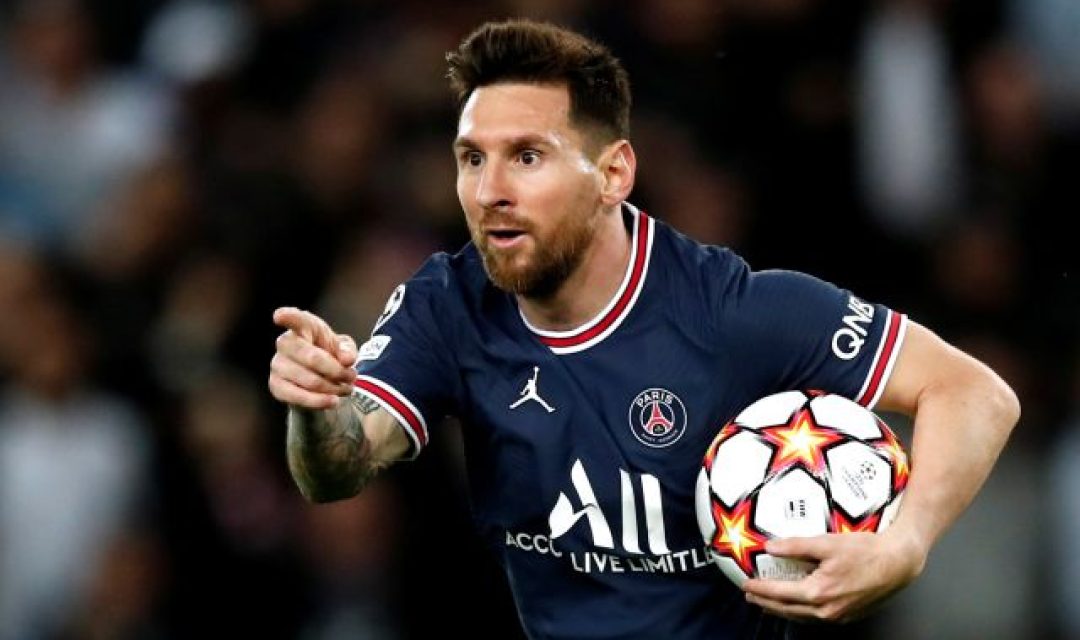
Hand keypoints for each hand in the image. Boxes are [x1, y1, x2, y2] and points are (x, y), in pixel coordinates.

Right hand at [269, 307, 357, 409]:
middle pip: (312, 358)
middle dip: (336, 371)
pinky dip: (319, 401)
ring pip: (309, 380)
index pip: (296, 320)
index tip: (279, 316)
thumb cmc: (330, 355)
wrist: (318, 378)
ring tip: (346, 389)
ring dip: (333, 388)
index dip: (288, 317)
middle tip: (352, 377)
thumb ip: (348, 350)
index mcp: (305, 327)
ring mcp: (277, 364)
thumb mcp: (345, 349)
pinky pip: (298, 397)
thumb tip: (346, 359)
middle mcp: (285, 343)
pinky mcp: (276, 385)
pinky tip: (332, 401)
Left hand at [742, 530, 926, 622]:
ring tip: (768, 603)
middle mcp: (827, 610)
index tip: (745, 583)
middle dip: (766, 602)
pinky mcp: (848, 614)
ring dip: (782, 610)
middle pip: (787, 609)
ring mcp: (838, 615)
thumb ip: (795, 546)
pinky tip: (797, 605)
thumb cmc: (867, 551)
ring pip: (801, 616)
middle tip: (751, 595)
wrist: (898, 563)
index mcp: (818, 592)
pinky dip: (800, 612)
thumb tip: (770, 547)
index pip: (779, 593)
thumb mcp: (827, 542)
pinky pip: (816, 617)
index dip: (760, 588)